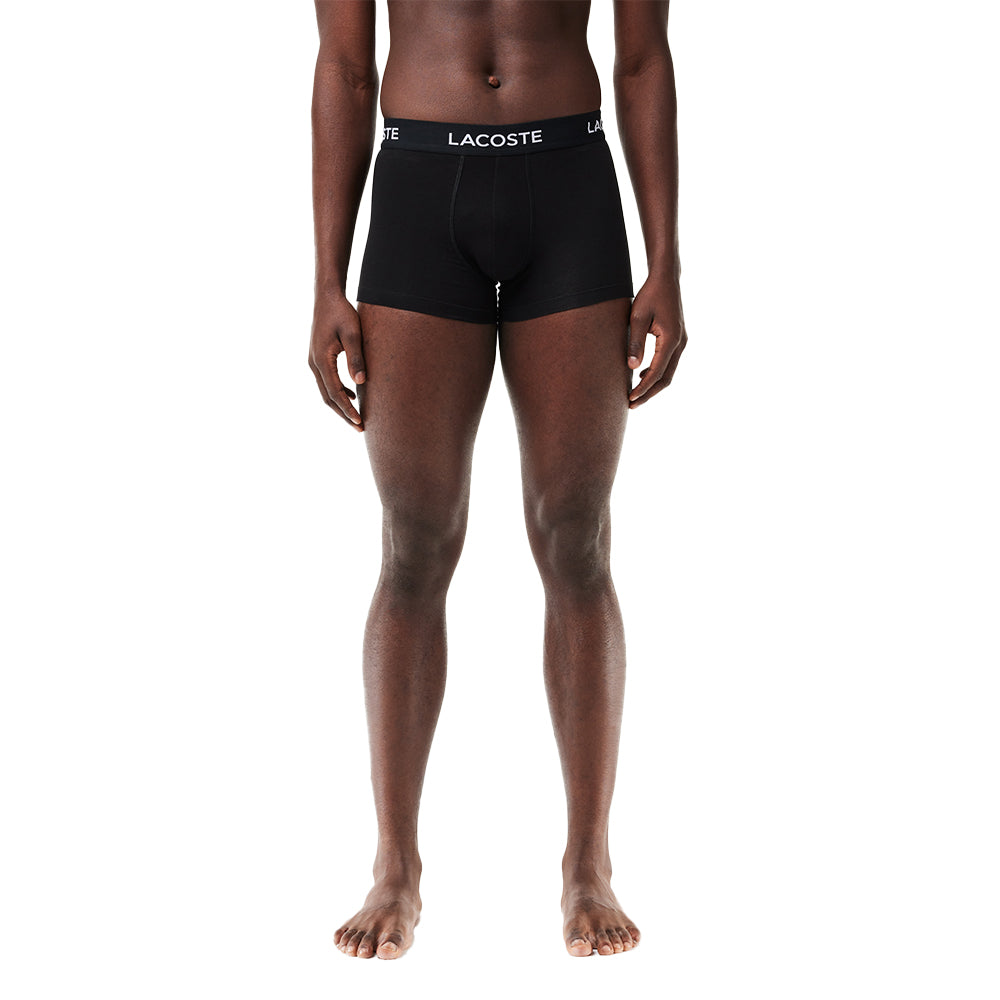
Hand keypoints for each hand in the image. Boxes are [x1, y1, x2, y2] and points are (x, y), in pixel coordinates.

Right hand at [309, 290, 366, 430]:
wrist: (327, 297)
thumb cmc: (342, 313)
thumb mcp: (353, 334)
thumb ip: (356, 357)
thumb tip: (361, 382)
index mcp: (321, 360)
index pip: (335, 393)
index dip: (347, 409)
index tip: (360, 422)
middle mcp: (314, 364)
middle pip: (328, 398)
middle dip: (344, 414)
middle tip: (360, 428)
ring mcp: (314, 361)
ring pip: (326, 391)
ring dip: (341, 405)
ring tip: (357, 417)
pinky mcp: (318, 358)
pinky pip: (327, 382)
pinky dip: (338, 393)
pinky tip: (353, 395)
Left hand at [626, 274, 687, 407]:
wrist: (666, 279)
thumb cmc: (649, 295)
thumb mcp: (637, 317)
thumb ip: (635, 342)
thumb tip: (632, 367)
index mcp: (671, 339)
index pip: (657, 372)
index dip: (643, 388)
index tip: (630, 398)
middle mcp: (680, 343)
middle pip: (666, 378)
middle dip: (649, 393)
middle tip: (631, 404)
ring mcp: (681, 342)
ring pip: (669, 372)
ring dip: (653, 385)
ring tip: (634, 395)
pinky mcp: (678, 340)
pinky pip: (669, 363)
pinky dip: (657, 374)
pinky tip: (641, 377)